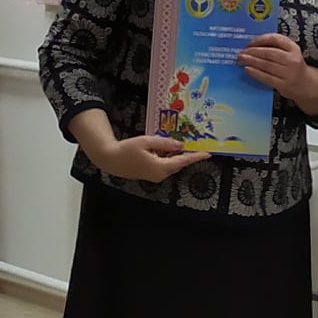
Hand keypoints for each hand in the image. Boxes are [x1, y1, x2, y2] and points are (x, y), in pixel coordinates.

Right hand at [91, 134, 210, 182]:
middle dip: (186, 153)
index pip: (183, 161)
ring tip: (177, 142)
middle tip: (195, 142)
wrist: (110, 159)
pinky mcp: (151, 174)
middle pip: (179, 162)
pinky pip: (164, 165)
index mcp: (160, 167)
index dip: (196, 157)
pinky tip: (164, 148)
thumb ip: (165, 143)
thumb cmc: (126, 149)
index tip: (208, 153)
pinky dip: (167, 157)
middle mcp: (160, 174)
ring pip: (171, 163)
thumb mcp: (147, 141)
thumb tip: (181, 145)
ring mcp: (155, 176)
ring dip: (175, 154)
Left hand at [239, 33, 317, 111]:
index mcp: (294, 48)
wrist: (306, 84)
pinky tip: (247, 69)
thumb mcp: (290, 53)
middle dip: (253, 52)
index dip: (261, 40)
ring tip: (241, 59)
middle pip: (269, 53)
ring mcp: (288, 73)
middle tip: (241, 52)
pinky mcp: (283, 84)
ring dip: (252, 61)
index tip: (250, 42)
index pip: (276, 39)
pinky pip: (266, 77)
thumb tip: (252, 45)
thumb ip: (276, 47)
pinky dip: (255, 73)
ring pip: (266, 65)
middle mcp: (292, 59)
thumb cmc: (293, 66)